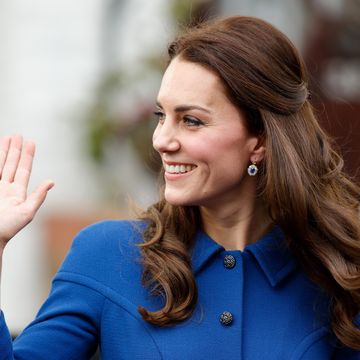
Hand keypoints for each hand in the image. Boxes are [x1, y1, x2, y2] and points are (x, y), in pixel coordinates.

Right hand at [0, 135, 53, 249]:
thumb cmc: (7, 228)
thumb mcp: (26, 213)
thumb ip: (38, 196)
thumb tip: (51, 181)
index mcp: (17, 193)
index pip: (23, 169)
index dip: (27, 156)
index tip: (30, 142)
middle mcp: (5, 188)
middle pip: (11, 163)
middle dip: (14, 149)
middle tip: (18, 135)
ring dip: (3, 151)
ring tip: (7, 137)